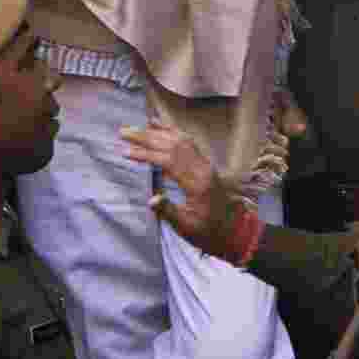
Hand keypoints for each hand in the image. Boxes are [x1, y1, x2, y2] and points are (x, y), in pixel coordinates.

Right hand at [120, 120, 239, 255]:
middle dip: (147, 137)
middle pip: (173, 145)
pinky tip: (163, 127)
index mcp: (196, 183)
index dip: (146, 154)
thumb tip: (150, 199)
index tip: (126, 152)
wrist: (233, 232)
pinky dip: (174, 133)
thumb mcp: (186, 227)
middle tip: (124, 132)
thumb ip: (168, 212)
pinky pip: (189, 143)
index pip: (168, 161)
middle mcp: (202, 168)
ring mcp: (205, 164)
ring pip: (181, 140)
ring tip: (140, 125)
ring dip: (160, 131)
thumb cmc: (207, 232)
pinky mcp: (205, 164)